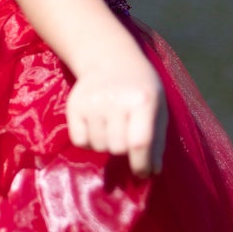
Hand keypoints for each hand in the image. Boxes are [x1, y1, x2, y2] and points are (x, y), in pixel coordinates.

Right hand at [66, 61, 167, 177]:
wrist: (109, 58)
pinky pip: (80, 141)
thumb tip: (152, 172)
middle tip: (125, 135)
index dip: (141, 164)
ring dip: (106, 144)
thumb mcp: (157, 107)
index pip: (139, 142)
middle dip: (123, 150)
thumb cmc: (140, 87)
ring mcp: (93, 102)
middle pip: (118, 148)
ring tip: (111, 127)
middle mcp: (116, 100)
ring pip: (98, 146)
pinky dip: (89, 141)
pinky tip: (96, 126)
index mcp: (142, 100)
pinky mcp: (74, 106)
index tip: (142, 173)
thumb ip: (157, 140)